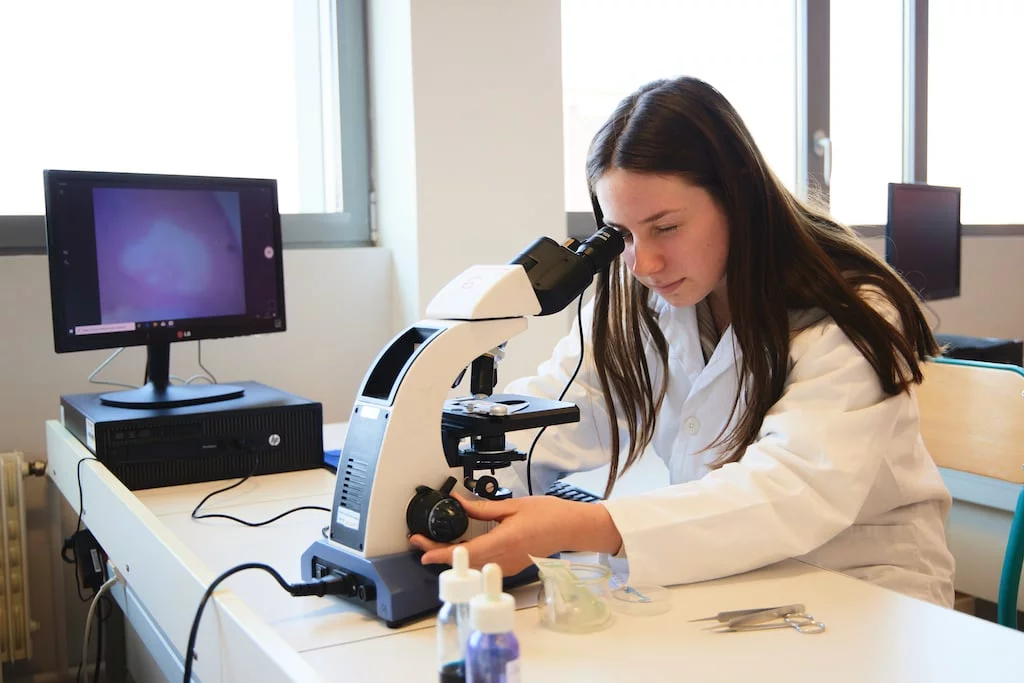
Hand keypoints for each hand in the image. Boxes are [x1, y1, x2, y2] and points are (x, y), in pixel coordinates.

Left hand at [408, 490, 620, 576]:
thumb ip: (483, 508)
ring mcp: (508, 566)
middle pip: (464, 561)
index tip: (424, 553)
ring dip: (451, 557)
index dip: (443, 555)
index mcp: (504, 541)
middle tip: (419, 541)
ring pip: (471, 566)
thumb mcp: (513, 506)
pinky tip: (458, 548)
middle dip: (439, 552)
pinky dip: (467, 559)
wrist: (570, 528)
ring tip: (433, 542)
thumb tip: (459, 502)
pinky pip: (483, 566)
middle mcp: (504, 558)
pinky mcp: (511, 567)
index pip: (467, 552)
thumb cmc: (548, 514)